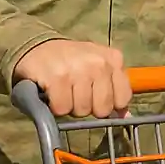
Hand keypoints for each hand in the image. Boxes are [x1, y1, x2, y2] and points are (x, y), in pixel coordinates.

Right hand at [13, 40, 132, 118]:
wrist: (38, 47)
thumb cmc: (71, 61)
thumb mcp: (98, 68)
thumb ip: (113, 89)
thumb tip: (126, 116)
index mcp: (113, 59)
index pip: (123, 98)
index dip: (108, 104)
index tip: (95, 96)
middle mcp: (99, 62)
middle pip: (102, 109)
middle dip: (88, 107)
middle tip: (76, 93)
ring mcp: (79, 69)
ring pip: (81, 111)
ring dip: (70, 106)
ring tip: (64, 90)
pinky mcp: (57, 78)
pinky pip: (62, 109)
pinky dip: (55, 106)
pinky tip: (53, 92)